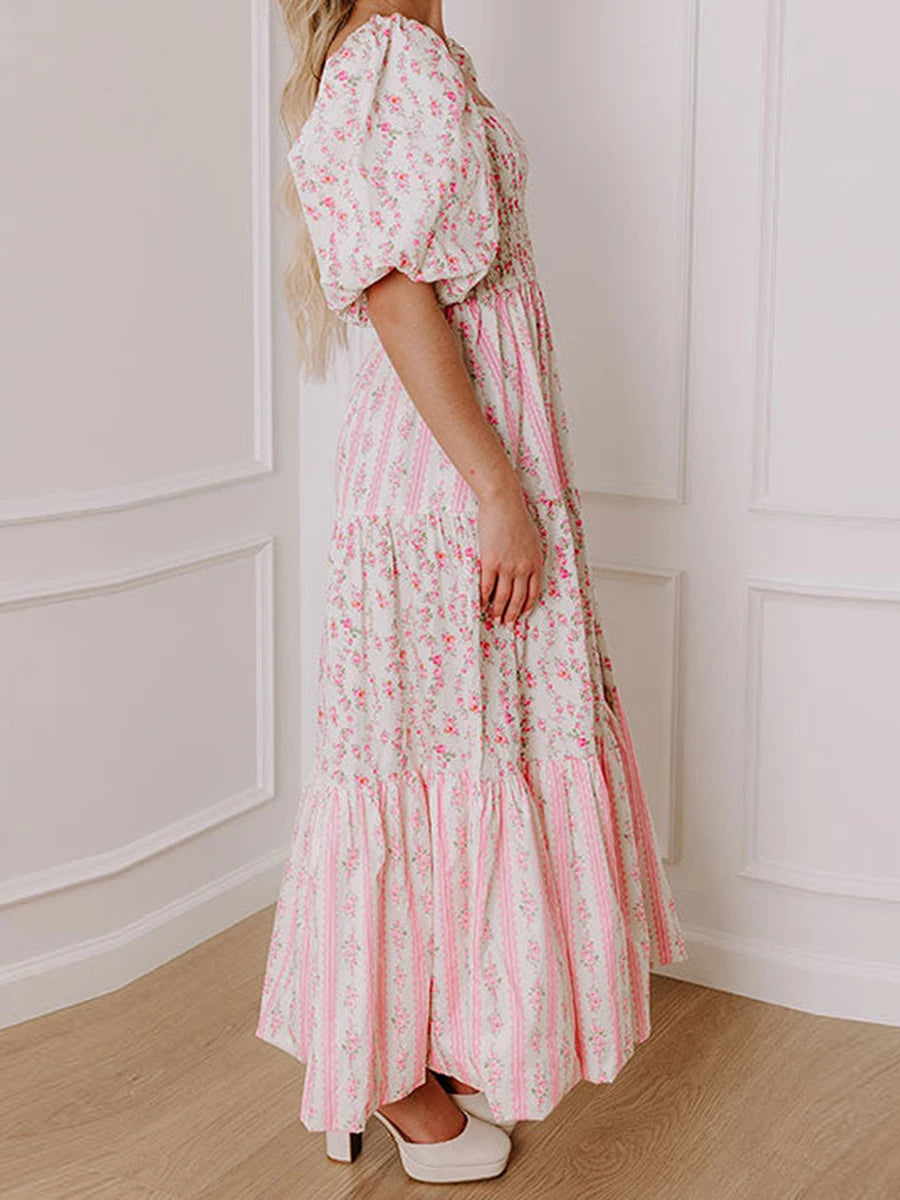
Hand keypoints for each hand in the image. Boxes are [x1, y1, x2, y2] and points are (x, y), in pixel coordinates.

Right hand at [476, 488, 543, 625]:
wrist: (504, 504)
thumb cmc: (517, 518)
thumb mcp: (532, 540)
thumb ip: (530, 557)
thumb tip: (525, 570)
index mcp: (535, 563)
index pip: (534, 592)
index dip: (527, 606)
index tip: (522, 615)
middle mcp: (523, 568)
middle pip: (518, 599)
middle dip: (512, 614)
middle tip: (507, 624)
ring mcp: (507, 567)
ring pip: (503, 597)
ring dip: (498, 611)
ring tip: (494, 619)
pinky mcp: (490, 562)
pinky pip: (486, 586)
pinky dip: (483, 598)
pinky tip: (480, 604)